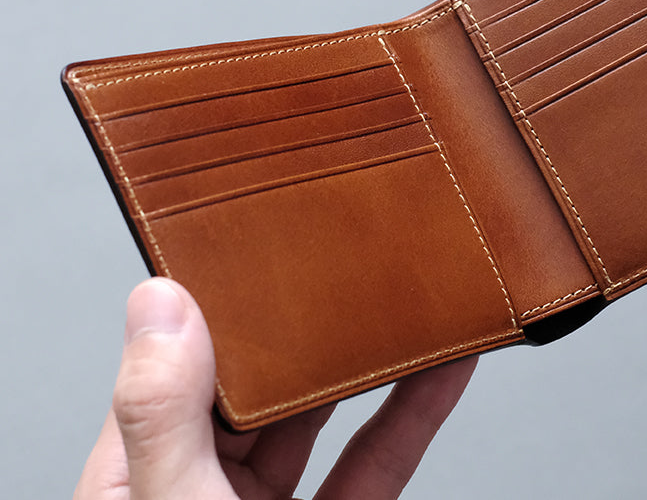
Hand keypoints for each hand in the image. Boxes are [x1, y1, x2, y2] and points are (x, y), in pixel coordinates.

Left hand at [74, 278, 476, 498]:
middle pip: (258, 386)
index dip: (215, 303)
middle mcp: (196, 491)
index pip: (172, 367)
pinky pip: (373, 467)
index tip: (260, 242)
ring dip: (371, 364)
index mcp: (134, 482)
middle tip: (355, 259)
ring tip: (411, 301)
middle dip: (308, 326)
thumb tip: (160, 303)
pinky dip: (409, 419)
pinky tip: (442, 375)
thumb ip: (164, 420)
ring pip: (323, 421)